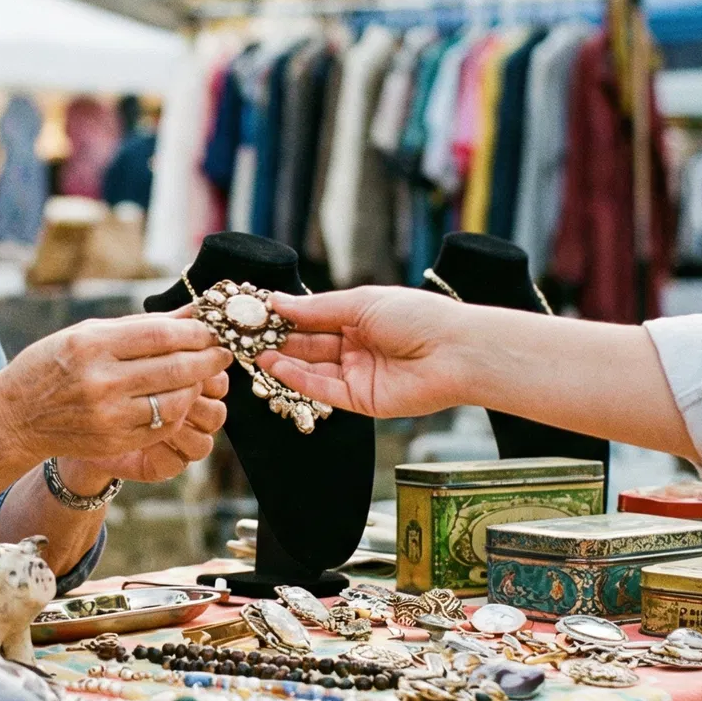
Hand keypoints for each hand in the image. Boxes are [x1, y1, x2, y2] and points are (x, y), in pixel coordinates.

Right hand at [0, 314, 232, 462]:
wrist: (18, 416)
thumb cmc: (53, 365)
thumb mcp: (88, 333)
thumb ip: (140, 326)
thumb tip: (190, 312)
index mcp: (93, 345)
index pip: (161, 334)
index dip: (195, 331)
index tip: (212, 328)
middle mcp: (102, 381)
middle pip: (175, 367)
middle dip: (208, 358)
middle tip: (223, 351)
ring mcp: (109, 415)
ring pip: (175, 399)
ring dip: (197, 385)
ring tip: (203, 374)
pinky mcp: (116, 442)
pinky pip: (162, 425)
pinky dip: (179, 409)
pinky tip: (180, 397)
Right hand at [255, 286, 465, 418]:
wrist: (456, 352)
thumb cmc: (417, 317)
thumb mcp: (362, 302)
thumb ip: (317, 308)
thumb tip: (277, 300)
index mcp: (360, 317)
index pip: (314, 317)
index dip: (285, 316)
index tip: (255, 312)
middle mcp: (357, 346)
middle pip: (309, 344)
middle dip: (278, 340)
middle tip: (246, 335)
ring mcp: (358, 374)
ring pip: (313, 369)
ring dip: (283, 361)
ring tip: (254, 352)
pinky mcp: (361, 400)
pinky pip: (324, 390)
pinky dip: (300, 380)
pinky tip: (278, 367)